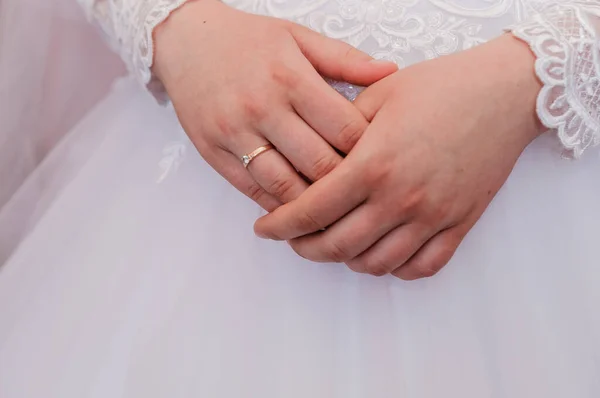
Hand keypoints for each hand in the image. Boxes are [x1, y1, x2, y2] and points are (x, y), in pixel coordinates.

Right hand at [153, 0, 396, 210]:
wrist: (185, 40)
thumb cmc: (246, 39)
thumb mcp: (297, 36)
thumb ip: (344, 59)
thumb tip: (390, 71)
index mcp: (291, 77)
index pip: (344, 129)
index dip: (370, 152)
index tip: (382, 163)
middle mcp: (262, 108)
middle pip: (319, 164)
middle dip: (347, 185)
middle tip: (365, 195)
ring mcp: (235, 133)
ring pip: (285, 187)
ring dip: (314, 205)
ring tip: (336, 212)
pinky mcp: (213, 152)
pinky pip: (252, 190)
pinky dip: (279, 206)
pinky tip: (298, 209)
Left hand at [255, 35, 543, 279]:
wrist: (504, 92)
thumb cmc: (440, 86)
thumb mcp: (378, 96)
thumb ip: (339, 131)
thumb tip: (309, 157)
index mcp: (373, 164)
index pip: (311, 211)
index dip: (280, 226)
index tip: (264, 229)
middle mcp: (400, 198)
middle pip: (337, 246)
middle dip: (305, 247)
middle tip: (295, 238)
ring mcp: (433, 217)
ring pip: (376, 264)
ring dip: (346, 260)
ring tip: (335, 243)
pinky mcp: (460, 224)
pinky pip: (422, 267)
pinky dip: (395, 268)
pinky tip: (380, 252)